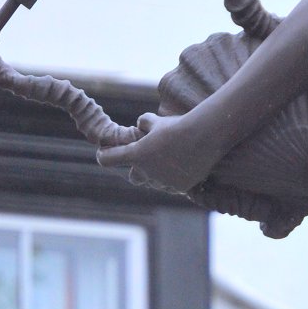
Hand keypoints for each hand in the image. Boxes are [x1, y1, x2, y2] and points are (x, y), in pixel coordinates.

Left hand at [96, 111, 213, 193]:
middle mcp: (147, 172)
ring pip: (154, 182)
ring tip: (169, 162)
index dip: (104, 156)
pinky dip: (173, 179)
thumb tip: (141, 124)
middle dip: (137, 170)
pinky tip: (181, 169)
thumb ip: (145, 123)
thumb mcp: (157, 121)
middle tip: (143, 161)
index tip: (104, 153)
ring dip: (157, 175)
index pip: (109, 159)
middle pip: (134, 177)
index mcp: (136, 155)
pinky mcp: (179, 187)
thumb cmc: (178, 126)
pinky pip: (171, 186)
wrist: (204, 137)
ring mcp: (163, 182)